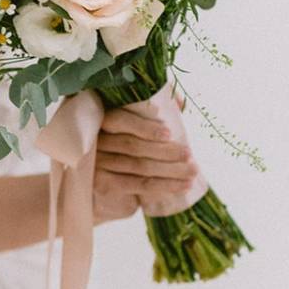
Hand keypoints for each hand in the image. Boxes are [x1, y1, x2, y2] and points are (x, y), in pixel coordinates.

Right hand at [93, 107, 198, 223]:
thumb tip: (181, 102)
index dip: (144, 128)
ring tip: (192, 170)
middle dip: (165, 151)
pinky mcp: (104, 184)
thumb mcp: (130, 119)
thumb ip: (152, 108)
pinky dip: (162, 186)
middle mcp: (97, 142)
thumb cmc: (121, 137)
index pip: (120, 121)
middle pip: (134, 147)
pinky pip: (137, 185)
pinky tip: (181, 186)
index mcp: (102, 119)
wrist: (102, 170)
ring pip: (140, 167)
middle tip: (189, 154)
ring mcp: (98, 165)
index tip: (169, 133)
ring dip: (170, 171)